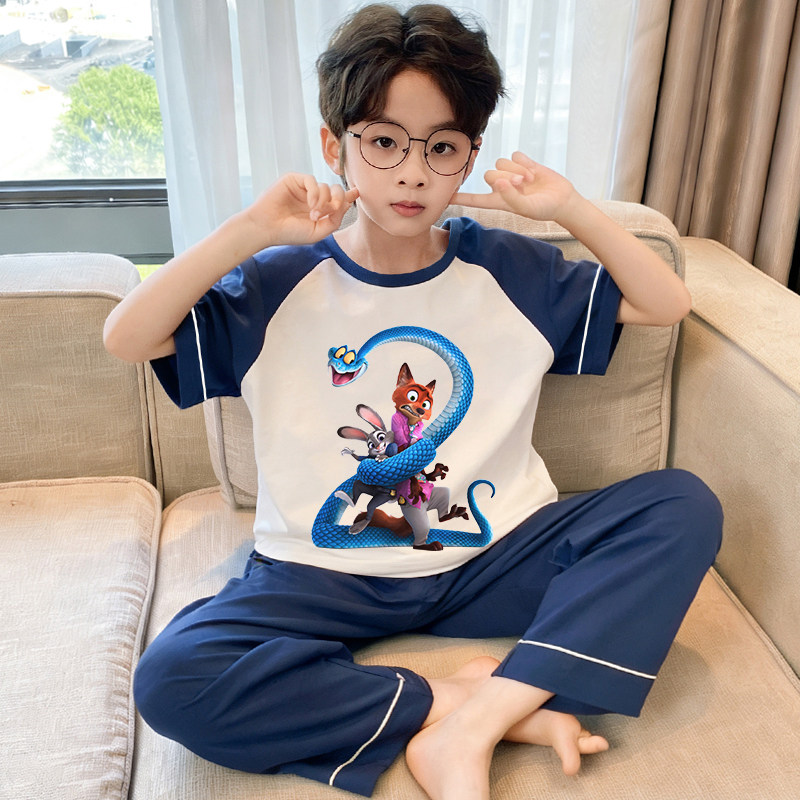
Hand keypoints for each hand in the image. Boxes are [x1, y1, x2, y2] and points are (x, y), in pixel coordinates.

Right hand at [245, 173, 358, 247]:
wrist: (267, 228)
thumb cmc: (290, 233)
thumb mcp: (318, 232)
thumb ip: (335, 220)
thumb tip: (346, 203)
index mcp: (319, 210)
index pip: (337, 200)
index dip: (347, 196)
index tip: (357, 192)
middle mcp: (312, 198)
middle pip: (335, 191)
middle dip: (338, 201)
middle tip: (330, 212)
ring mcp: (304, 189)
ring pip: (326, 187)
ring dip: (324, 202)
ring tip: (314, 215)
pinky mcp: (294, 180)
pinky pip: (313, 181)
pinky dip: (316, 193)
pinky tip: (311, 205)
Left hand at [451, 152, 578, 222]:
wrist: (562, 199)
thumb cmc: (544, 208)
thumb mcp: (527, 208)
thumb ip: (512, 197)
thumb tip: (499, 183)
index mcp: (498, 200)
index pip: (474, 199)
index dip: (460, 198)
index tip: (444, 197)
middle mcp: (502, 186)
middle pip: (489, 174)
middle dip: (506, 178)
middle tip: (523, 185)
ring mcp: (511, 173)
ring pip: (501, 163)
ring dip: (517, 170)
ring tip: (530, 181)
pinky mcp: (522, 162)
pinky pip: (514, 155)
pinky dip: (525, 162)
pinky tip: (534, 171)